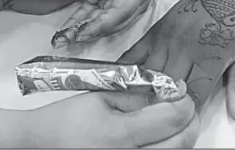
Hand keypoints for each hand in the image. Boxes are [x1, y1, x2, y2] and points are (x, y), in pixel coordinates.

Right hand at [32, 84, 199, 147]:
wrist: (43, 143)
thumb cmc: (68, 118)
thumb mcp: (99, 96)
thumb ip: (133, 93)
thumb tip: (163, 91)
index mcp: (121, 134)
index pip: (170, 119)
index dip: (183, 102)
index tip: (183, 90)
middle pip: (180, 144)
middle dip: (191, 122)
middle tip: (188, 106)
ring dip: (183, 137)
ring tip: (177, 121)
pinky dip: (167, 149)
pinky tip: (163, 137)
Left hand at [51, 0, 162, 46]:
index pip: (121, 11)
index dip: (101, 24)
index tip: (81, 31)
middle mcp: (136, 2)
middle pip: (113, 23)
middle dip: (88, 33)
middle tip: (64, 40)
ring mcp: (128, 7)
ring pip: (106, 25)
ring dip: (84, 32)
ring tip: (62, 39)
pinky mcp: (118, 6)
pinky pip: (101, 17)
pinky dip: (85, 24)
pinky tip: (69, 30)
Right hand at [119, 0, 234, 121]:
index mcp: (208, 58)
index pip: (193, 95)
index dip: (187, 114)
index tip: (181, 126)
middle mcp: (184, 49)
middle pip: (166, 87)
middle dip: (162, 105)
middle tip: (155, 119)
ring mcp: (167, 38)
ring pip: (149, 72)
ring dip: (144, 90)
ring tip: (138, 105)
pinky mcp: (156, 29)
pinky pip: (137, 52)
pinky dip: (128, 67)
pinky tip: (122, 80)